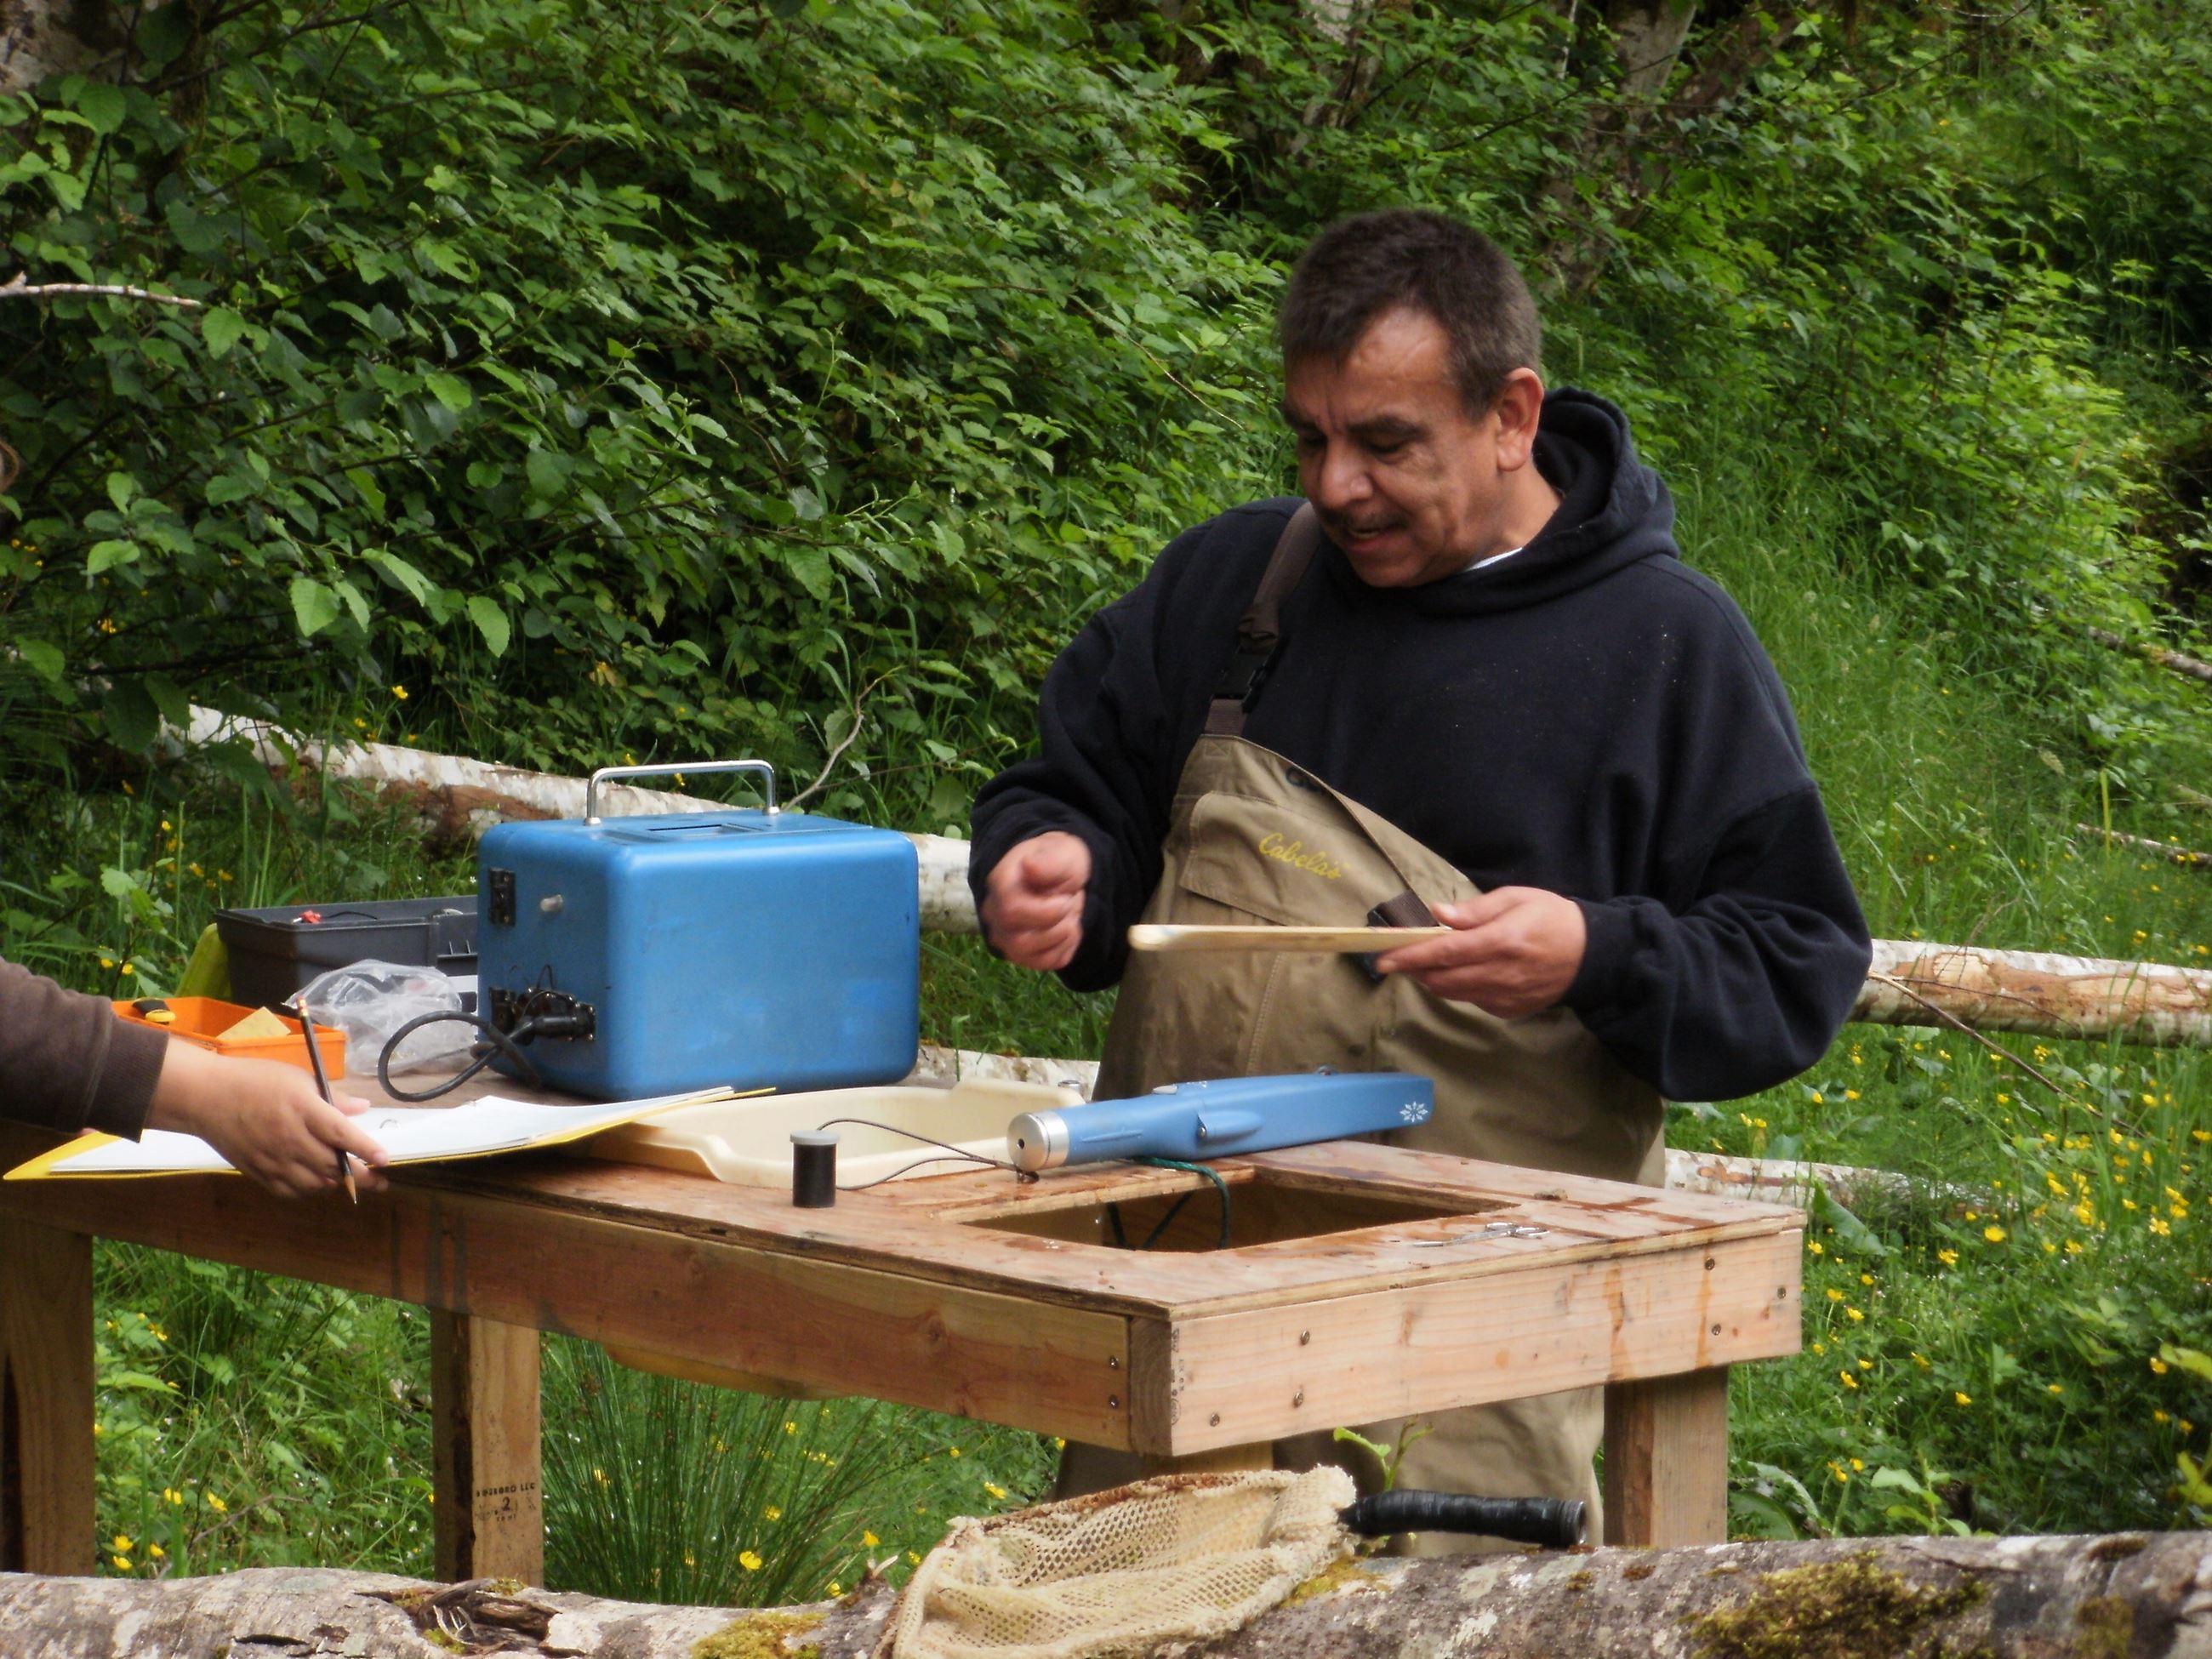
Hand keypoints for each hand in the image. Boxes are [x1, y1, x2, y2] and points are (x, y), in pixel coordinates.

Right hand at [147, 1042, 388, 1198]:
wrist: (205, 1097)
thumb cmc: (254, 1080)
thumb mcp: (298, 1078)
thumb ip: (332, 1097)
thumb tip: (362, 1109)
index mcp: (303, 1111)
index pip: (342, 1135)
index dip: (365, 1150)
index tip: (385, 1160)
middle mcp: (290, 1139)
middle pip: (332, 1165)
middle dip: (360, 1176)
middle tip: (379, 1181)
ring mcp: (273, 1159)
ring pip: (314, 1183)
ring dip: (334, 1184)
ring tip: (347, 1179)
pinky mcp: (257, 1172)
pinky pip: (289, 1192)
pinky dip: (307, 1191)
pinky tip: (316, 1183)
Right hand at [981, 832, 1092, 970]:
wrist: (1059, 875)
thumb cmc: (1057, 861)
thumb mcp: (1062, 851)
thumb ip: (1050, 861)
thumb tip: (1030, 867)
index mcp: (1000, 883)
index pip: (1012, 911)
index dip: (1047, 912)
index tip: (1066, 898)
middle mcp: (994, 914)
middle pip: (1021, 941)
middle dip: (1058, 925)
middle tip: (1070, 903)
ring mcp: (1004, 937)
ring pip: (1030, 956)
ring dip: (1062, 936)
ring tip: (1069, 914)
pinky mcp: (1020, 954)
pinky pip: (1045, 963)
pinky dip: (1066, 947)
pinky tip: (1067, 928)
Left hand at [1372, 887, 1586, 1018]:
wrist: (1592, 955)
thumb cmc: (1552, 917)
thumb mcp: (1517, 898)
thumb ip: (1476, 910)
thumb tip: (1438, 914)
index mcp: (1502, 941)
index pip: (1445, 952)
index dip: (1411, 956)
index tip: (1383, 959)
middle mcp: (1501, 974)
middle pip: (1442, 979)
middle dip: (1414, 970)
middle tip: (1399, 957)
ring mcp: (1505, 997)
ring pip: (1453, 993)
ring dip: (1432, 980)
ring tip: (1424, 963)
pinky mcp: (1509, 1010)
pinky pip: (1472, 1000)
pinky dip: (1458, 987)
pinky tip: (1461, 972)